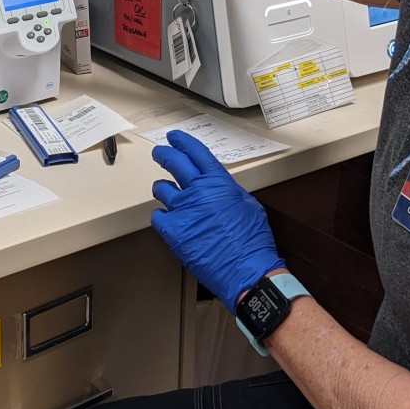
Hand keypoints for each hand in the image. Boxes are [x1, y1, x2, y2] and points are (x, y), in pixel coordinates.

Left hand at [150, 130, 285, 310]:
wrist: (245, 270)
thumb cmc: (251, 241)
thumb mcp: (248, 205)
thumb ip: (228, 191)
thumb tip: (217, 187)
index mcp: (218, 182)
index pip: (196, 152)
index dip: (183, 142)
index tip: (175, 138)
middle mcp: (198, 191)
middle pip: (173, 162)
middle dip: (164, 154)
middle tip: (160, 153)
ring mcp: (182, 210)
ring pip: (161, 189)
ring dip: (163, 189)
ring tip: (165, 192)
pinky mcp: (172, 230)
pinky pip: (157, 216)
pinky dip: (162, 216)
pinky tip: (168, 220)